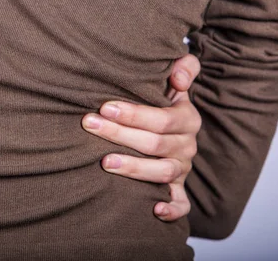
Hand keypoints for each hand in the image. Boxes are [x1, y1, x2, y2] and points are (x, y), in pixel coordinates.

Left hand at [81, 54, 200, 220]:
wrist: (168, 127)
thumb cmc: (162, 100)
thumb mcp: (175, 80)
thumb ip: (184, 67)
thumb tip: (179, 77)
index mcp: (187, 119)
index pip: (162, 118)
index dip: (134, 114)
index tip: (105, 107)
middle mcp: (187, 145)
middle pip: (155, 144)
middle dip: (120, 134)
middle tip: (90, 125)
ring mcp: (182, 169)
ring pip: (162, 173)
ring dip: (134, 168)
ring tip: (105, 162)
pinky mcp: (178, 189)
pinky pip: (182, 204)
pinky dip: (172, 209)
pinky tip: (154, 209)